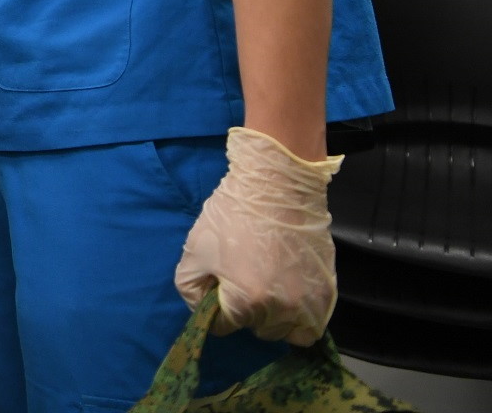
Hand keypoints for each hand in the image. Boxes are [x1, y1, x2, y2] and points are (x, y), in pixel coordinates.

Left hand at [174, 127, 342, 344]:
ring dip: (275, 318)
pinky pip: (314, 325)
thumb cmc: (231, 216)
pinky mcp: (328, 292)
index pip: (225, 328)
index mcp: (246, 302)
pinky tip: (289, 295)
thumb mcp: (193, 250)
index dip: (217, 308)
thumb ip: (190, 288)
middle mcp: (282, 310)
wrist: (277, 186)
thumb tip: (203, 308)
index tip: (220, 287)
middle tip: (244, 281)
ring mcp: (309, 303)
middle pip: (257, 330)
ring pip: (287, 331)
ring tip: (268, 288)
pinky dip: (301, 318)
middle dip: (246, 312)